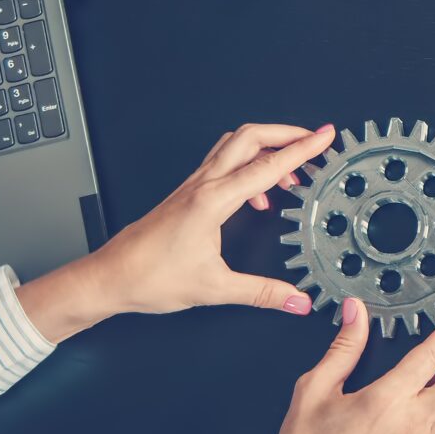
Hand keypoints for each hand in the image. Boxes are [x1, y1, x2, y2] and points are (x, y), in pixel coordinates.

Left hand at [15, 123, 335, 341]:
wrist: (109, 277)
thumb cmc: (148, 277)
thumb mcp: (213, 289)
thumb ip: (262, 293)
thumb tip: (296, 300)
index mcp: (212, 201)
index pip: (268, 166)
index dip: (302, 149)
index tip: (325, 136)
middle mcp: (202, 185)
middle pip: (249, 137)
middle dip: (287, 133)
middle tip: (315, 140)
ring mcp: (193, 186)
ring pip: (234, 146)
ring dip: (266, 147)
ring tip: (292, 169)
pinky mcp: (187, 194)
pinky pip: (223, 165)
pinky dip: (249, 168)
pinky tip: (258, 197)